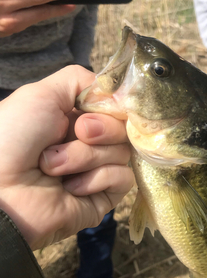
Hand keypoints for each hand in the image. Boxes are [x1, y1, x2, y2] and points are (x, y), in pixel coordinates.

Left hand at [0, 65, 133, 249]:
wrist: (0, 190)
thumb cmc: (13, 137)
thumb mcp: (41, 94)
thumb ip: (81, 80)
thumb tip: (119, 94)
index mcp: (76, 118)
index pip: (115, 106)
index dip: (109, 107)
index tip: (87, 112)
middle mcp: (89, 143)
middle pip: (123, 128)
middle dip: (99, 130)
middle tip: (74, 135)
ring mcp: (98, 170)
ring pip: (122, 152)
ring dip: (85, 157)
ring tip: (52, 168)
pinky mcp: (104, 197)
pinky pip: (123, 178)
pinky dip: (96, 179)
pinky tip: (70, 188)